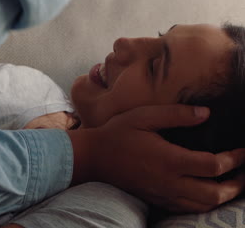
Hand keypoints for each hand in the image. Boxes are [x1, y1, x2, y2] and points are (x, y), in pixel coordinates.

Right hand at [67, 104, 244, 212]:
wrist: (93, 158)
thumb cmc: (117, 133)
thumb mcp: (144, 116)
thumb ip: (176, 114)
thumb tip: (206, 113)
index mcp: (169, 159)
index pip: (213, 165)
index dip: (234, 159)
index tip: (243, 151)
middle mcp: (169, 181)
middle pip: (214, 193)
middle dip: (236, 185)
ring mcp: (162, 193)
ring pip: (202, 205)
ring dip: (223, 197)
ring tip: (232, 184)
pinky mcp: (156, 198)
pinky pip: (186, 209)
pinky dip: (203, 204)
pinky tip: (206, 193)